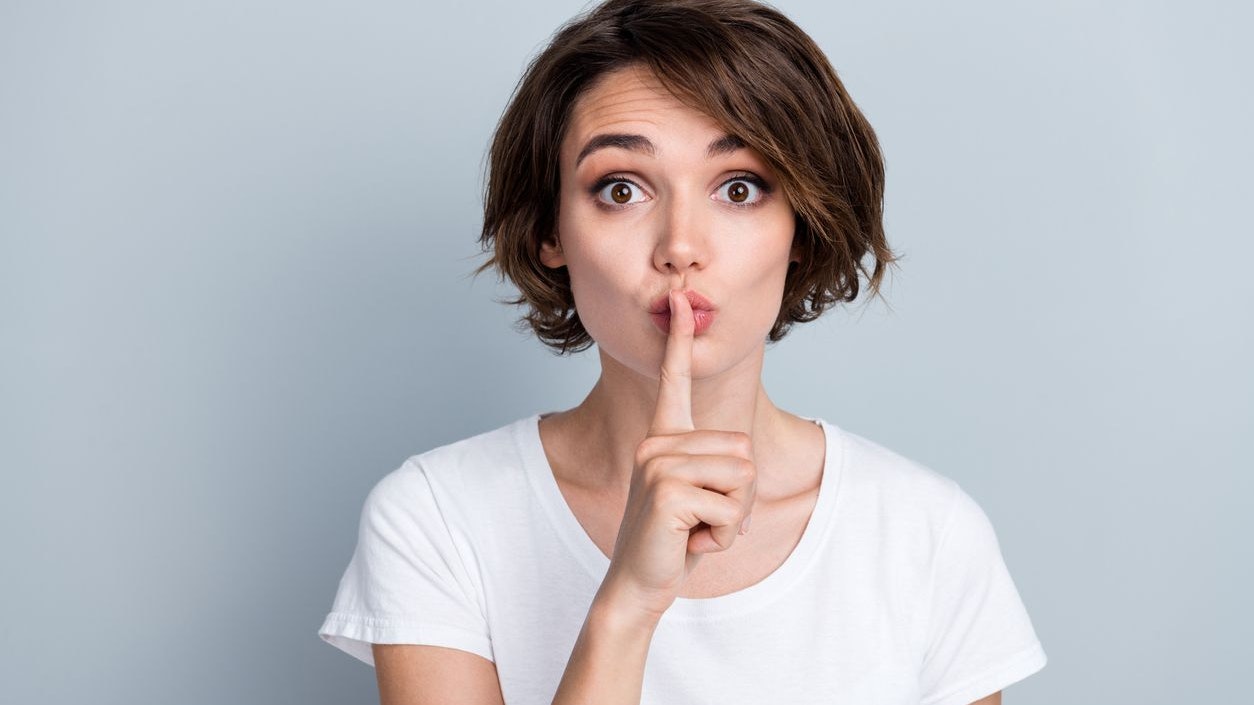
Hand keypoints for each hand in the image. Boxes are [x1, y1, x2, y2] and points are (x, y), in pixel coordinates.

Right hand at [597, 289, 756, 622]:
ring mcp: (658, 465)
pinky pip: (731, 509)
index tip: (680, 298)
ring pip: (742, 480)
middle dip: (739, 497)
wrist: (638, 582)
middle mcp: (657, 443)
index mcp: (663, 437)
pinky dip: (724, 535)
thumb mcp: (698, 496)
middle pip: (742, 451)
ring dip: (733, 518)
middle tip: (705, 518)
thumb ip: (716, 469)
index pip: (674, 379)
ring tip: (697, 528)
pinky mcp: (668, 492)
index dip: (680, 339)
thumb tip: (743, 462)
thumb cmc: (674, 539)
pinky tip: (692, 542)